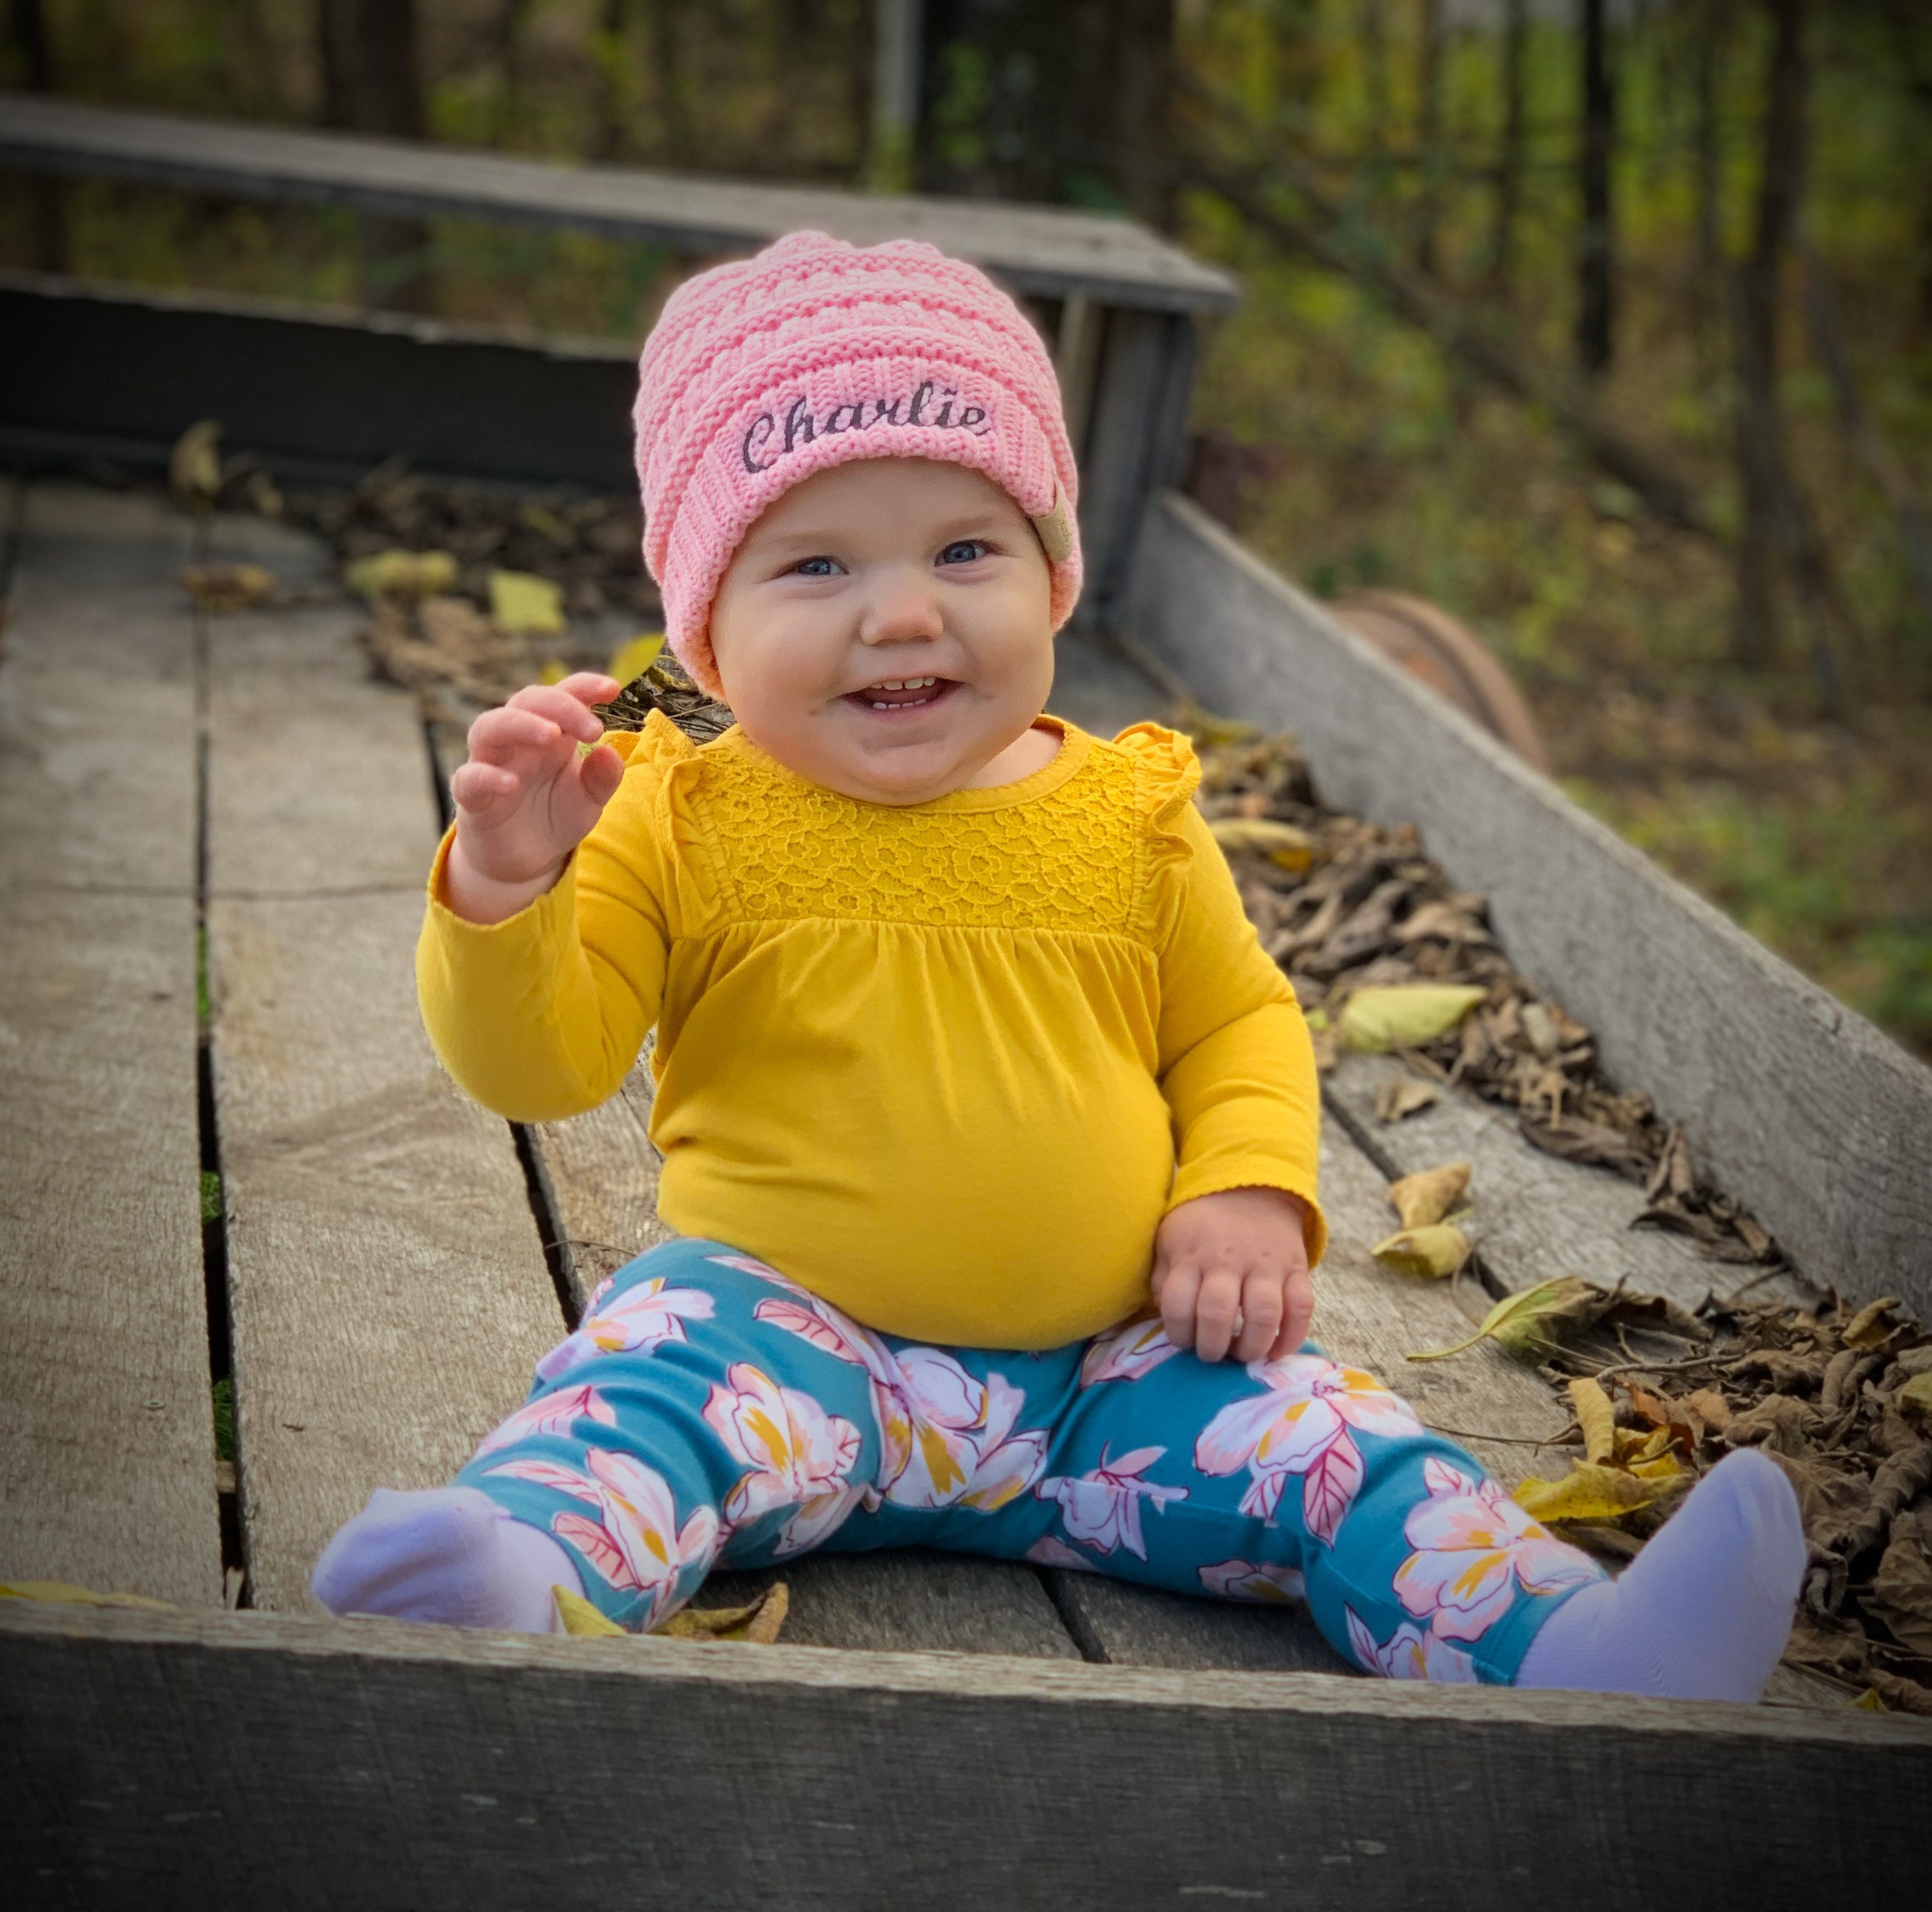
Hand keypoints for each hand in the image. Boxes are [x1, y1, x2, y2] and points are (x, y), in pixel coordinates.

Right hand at [445, 674, 623, 924]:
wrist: (526, 859)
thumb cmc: (555, 816)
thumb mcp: (589, 800)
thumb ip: (602, 778)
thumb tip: (610, 752)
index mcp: (551, 733)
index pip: (562, 695)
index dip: (584, 686)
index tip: (612, 689)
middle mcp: (518, 740)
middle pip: (527, 700)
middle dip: (560, 706)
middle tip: (593, 729)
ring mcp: (490, 763)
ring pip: (489, 726)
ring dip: (521, 724)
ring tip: (552, 736)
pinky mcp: (471, 795)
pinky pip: (469, 778)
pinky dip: (487, 776)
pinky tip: (512, 783)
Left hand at [1151, 1186, 1313, 1364]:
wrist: (1249, 1187)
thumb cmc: (1202, 1225)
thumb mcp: (1170, 1241)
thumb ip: (1165, 1279)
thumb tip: (1170, 1320)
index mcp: (1191, 1255)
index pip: (1177, 1305)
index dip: (1178, 1334)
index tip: (1184, 1341)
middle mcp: (1227, 1260)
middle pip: (1218, 1313)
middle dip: (1212, 1347)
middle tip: (1212, 1354)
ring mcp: (1266, 1264)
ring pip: (1263, 1315)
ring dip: (1251, 1346)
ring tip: (1242, 1354)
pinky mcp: (1296, 1268)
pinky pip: (1301, 1308)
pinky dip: (1292, 1337)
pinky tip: (1276, 1351)